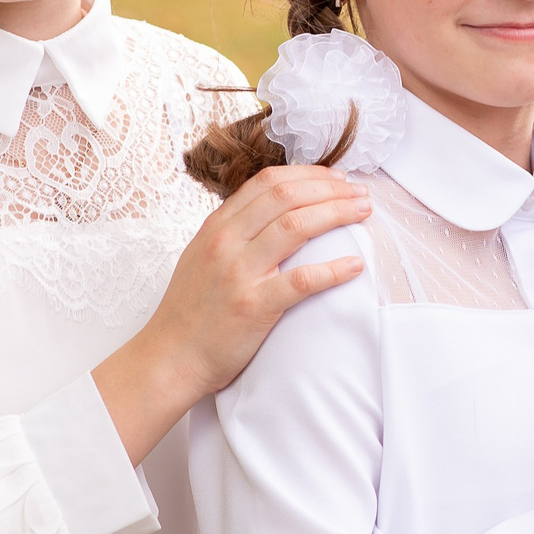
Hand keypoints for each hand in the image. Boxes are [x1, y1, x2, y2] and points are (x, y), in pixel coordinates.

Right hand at [94, 166, 371, 461]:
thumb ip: (233, 233)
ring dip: (337, 213)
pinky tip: (355, 266)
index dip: (307, 174)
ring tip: (364, 212)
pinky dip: (333, 270)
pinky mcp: (253, 307)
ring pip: (296, 226)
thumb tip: (273, 213)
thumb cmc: (190, 313)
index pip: (267, 182)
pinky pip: (302, 281)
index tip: (336, 179)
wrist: (169, 359)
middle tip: (360, 193)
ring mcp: (239, 273)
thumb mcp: (202, 257)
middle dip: (330, 189)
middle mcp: (226, 243)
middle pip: (286, 196)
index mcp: (216, 227)